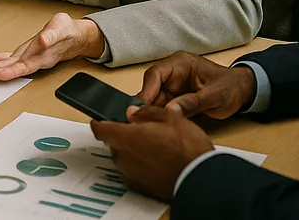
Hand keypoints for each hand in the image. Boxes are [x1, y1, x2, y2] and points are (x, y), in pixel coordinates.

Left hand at [0, 13, 105, 80]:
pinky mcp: (23, 54)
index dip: (12, 72)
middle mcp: (32, 60)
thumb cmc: (67, 32)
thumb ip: (52, 35)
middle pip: (11, 69)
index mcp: (42, 57)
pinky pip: (6, 58)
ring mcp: (26, 58)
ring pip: (5, 66)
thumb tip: (43, 39)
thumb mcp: (61, 28)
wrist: (72, 36)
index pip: (25, 67)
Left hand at [90, 105, 214, 201]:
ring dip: (133, 151)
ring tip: (156, 148)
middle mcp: (122, 157)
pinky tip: (158, 162)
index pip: (99, 128)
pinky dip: (141, 166)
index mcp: (124, 137)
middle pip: (114, 142)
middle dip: (124, 136)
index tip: (102, 120)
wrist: (199, 179)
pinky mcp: (139, 187)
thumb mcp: (170, 118)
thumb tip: (133, 112)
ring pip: (124, 157)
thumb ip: (146, 112)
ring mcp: (129, 174)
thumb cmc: (186, 149)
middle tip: (143, 132)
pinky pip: (134, 171)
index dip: (100, 122)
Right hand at [137, 51, 257, 118]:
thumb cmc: (231, 87)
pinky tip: (159, 126)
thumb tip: (170, 110)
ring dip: (153, 113)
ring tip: (150, 127)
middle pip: (151, 88)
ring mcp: (173, 85)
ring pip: (154, 99)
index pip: (155, 74)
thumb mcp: (214, 96)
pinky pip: (163, 106)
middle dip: (147, 105)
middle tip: (142, 122)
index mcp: (181, 64)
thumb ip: (192, 103)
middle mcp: (173, 73)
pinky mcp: (175, 97)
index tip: (140, 108)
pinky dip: (161, 116)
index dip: (146, 91)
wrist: (244, 91)